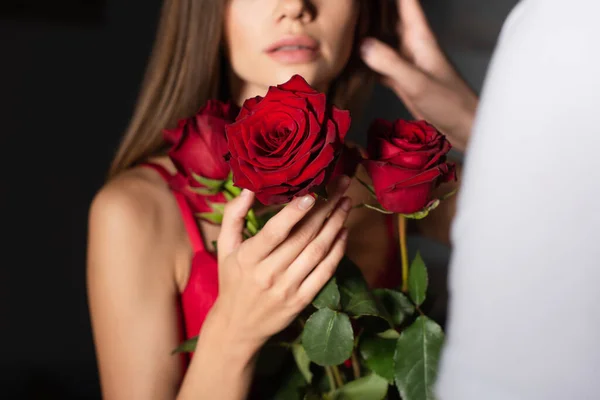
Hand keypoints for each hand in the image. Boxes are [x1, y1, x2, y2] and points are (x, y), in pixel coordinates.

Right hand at [211, 176, 351, 351]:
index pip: (274, 232)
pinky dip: (338, 251)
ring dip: (335, 225)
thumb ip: (233, 216)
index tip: (312, 193)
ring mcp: (287, 288)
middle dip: (325, 208)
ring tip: (345, 203)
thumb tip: (248, 189)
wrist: (238, 326)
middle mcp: (268, 274)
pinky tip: (344, 231)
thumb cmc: (232, 280)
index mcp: (248, 258)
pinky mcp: (302, 301)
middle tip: (340, 186)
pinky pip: (325, 272)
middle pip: (302, 237)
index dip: (294, 212)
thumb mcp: (225, 248)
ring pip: (317, 251)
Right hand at [360, 0, 477, 151]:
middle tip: (348, 5)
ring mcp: (404, 61)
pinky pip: (377, 63)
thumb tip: (363, 45)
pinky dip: (364, 59)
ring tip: (345, 24)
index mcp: (420, 37)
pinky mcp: (399, 79)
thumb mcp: (418, 82)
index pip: (405, 2)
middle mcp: (411, 44)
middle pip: (389, 16)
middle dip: (373, 8)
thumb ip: (391, 63)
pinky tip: (349, 59)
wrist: (462, 128)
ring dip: (366, 30)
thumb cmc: (449, 103)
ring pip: (381, 38)